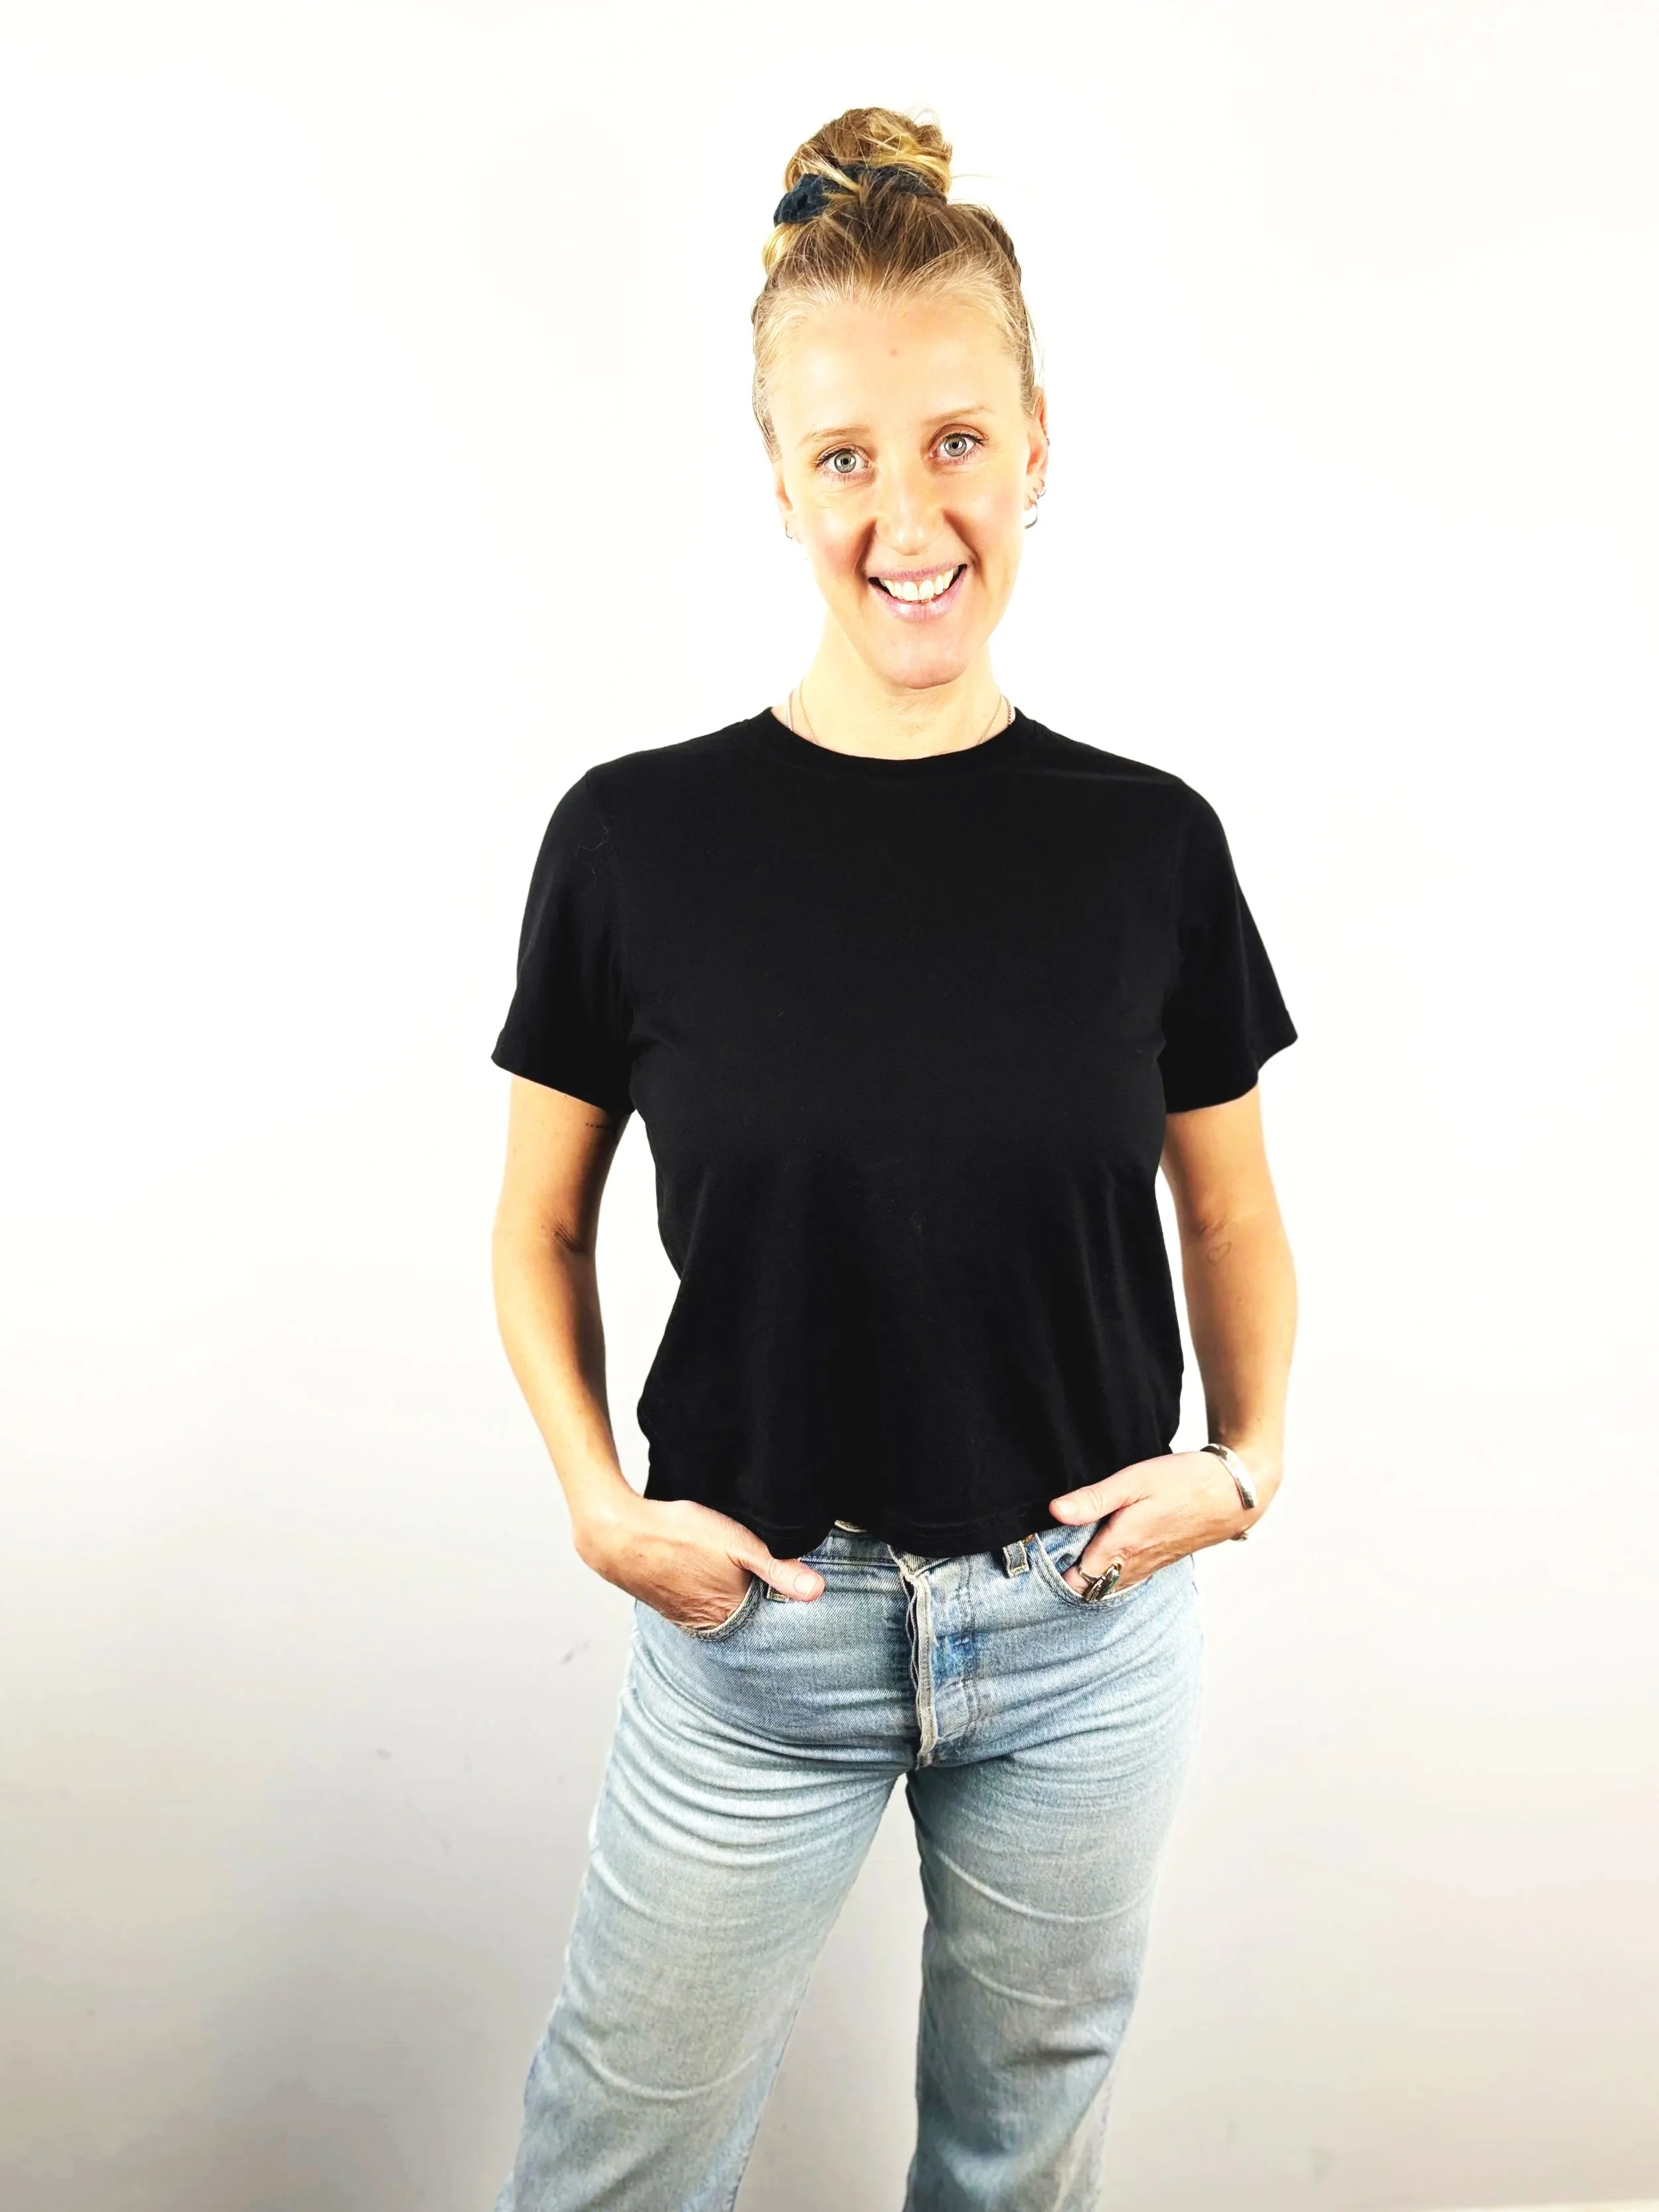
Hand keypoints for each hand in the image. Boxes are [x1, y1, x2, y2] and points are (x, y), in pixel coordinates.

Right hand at [574, 1492, 823, 1631]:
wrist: (619, 1535)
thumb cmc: (679, 1535)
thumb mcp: (739, 1544)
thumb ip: (779, 1568)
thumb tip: (817, 1591)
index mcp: (731, 1614)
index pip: (769, 1622)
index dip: (783, 1609)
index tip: (794, 1600)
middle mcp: (708, 1623)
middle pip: (746, 1621)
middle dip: (760, 1608)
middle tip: (767, 1589)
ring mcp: (684, 1615)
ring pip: (720, 1613)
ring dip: (731, 1601)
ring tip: (738, 1583)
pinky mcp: (667, 1602)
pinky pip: (697, 1605)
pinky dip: (707, 1595)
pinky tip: (706, 1578)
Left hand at [1048, 1448, 1276, 1596]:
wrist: (1232, 1493)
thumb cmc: (1183, 1481)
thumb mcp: (1134, 1481)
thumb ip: (1094, 1499)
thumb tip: (1054, 1511)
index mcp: (1121, 1547)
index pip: (1075, 1581)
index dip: (1050, 1576)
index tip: (1030, 1561)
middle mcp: (1133, 1565)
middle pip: (1088, 1591)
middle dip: (1063, 1583)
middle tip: (1040, 1562)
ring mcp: (1148, 1567)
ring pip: (1107, 1588)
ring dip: (1085, 1581)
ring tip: (1063, 1560)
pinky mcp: (1159, 1562)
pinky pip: (1125, 1580)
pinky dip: (1106, 1576)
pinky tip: (1098, 1557)